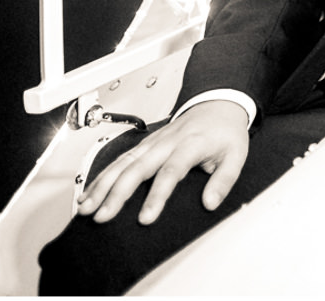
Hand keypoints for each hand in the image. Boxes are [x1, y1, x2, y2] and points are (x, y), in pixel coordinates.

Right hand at [79, 98, 249, 224]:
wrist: (217, 105)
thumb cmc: (225, 132)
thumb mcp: (236, 155)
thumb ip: (224, 180)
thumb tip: (211, 203)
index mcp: (190, 145)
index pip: (170, 172)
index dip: (156, 196)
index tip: (145, 218)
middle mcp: (166, 143)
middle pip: (136, 169)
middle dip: (116, 194)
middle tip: (103, 216)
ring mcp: (151, 143)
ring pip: (121, 164)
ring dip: (101, 186)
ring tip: (87, 208)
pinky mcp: (143, 146)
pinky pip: (118, 161)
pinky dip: (101, 177)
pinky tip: (88, 193)